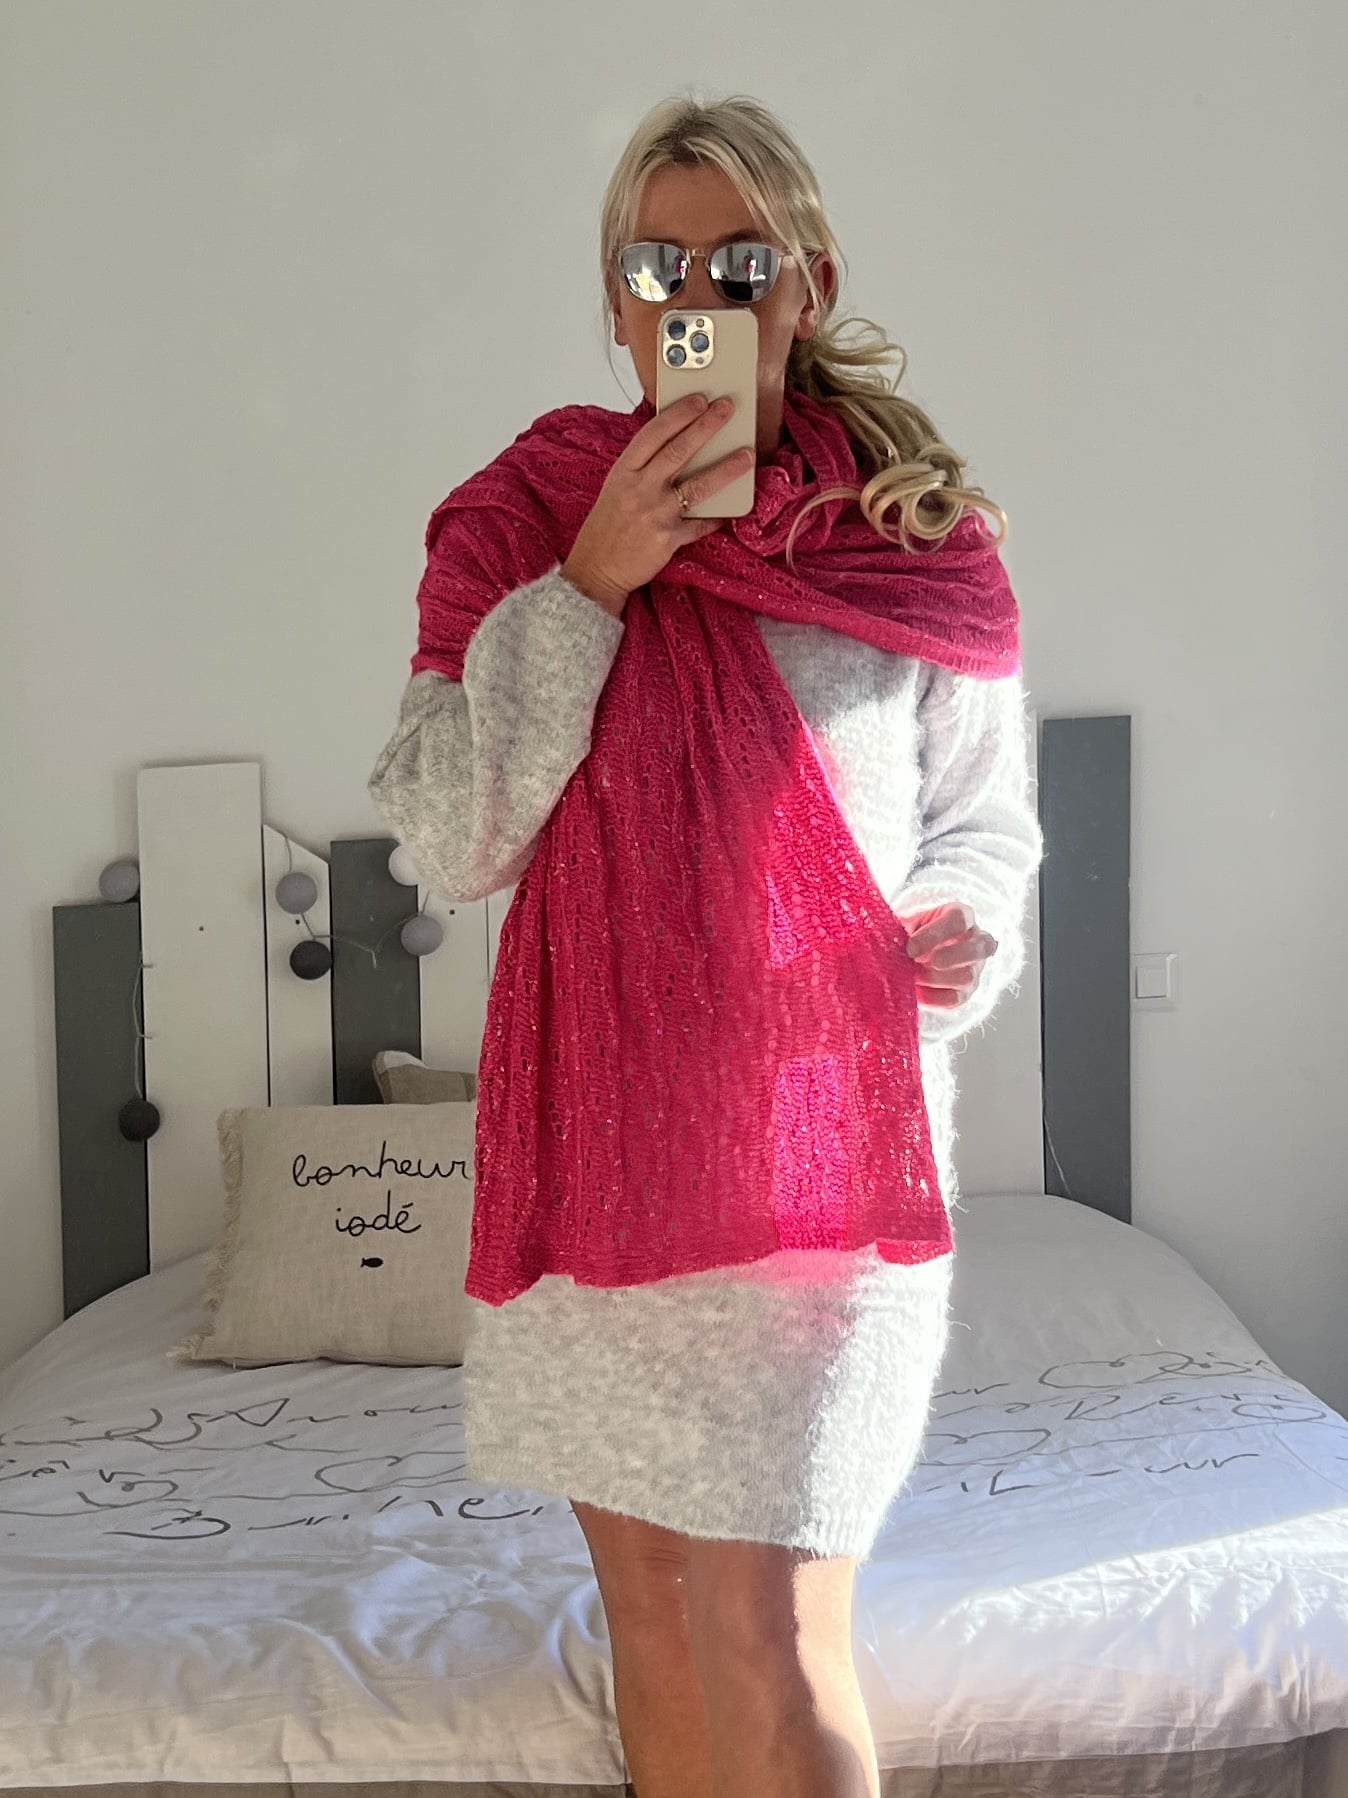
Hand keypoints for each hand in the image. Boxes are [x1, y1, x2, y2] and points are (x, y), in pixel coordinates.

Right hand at [559, 392, 754, 614]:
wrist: (596, 570)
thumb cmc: (606, 528)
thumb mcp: (616, 488)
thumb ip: (642, 468)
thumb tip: (676, 445)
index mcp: (624, 471)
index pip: (653, 433)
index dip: (679, 414)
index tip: (699, 399)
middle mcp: (639, 488)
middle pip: (679, 450)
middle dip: (707, 425)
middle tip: (727, 408)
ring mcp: (655, 513)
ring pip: (698, 485)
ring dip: (726, 468)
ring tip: (746, 455)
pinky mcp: (668, 538)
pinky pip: (701, 524)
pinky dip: (718, 517)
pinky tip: (733, 508)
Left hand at [897, 903, 997, 1009]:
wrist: (907, 956)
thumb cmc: (910, 933)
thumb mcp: (906, 924)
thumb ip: (901, 930)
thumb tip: (890, 945)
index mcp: (962, 916)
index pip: (960, 919)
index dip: (936, 934)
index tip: (911, 947)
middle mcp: (976, 941)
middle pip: (980, 947)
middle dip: (950, 956)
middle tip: (920, 962)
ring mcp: (974, 969)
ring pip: (967, 976)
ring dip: (934, 978)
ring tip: (912, 976)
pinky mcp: (965, 993)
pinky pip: (955, 999)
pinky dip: (932, 997)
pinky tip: (916, 992)